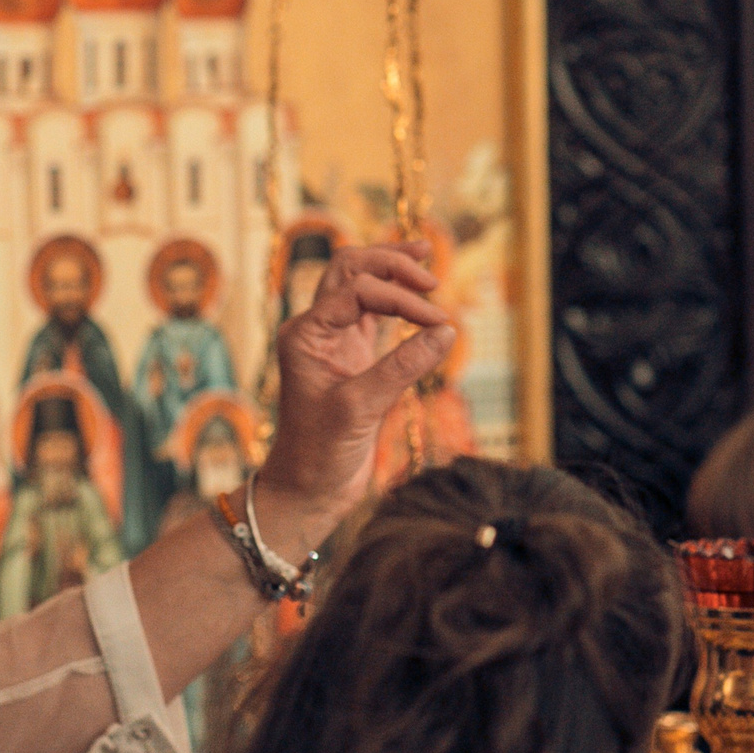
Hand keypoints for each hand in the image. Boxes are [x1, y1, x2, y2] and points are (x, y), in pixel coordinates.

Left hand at [256, 242, 452, 530]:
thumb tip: (448, 331)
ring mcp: (335, 342)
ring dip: (392, 274)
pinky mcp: (354, 359)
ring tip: (427, 266)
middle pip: (351, 269)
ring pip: (361, 286)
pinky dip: (398, 304)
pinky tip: (423, 302)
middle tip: (431, 277)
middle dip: (390, 263)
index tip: (437, 321)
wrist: (309, 488)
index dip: (400, 298)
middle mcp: (316, 330)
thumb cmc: (320, 452)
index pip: (357, 290)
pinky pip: (374, 316)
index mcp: (305, 333)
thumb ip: (402, 366)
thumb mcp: (361, 407)